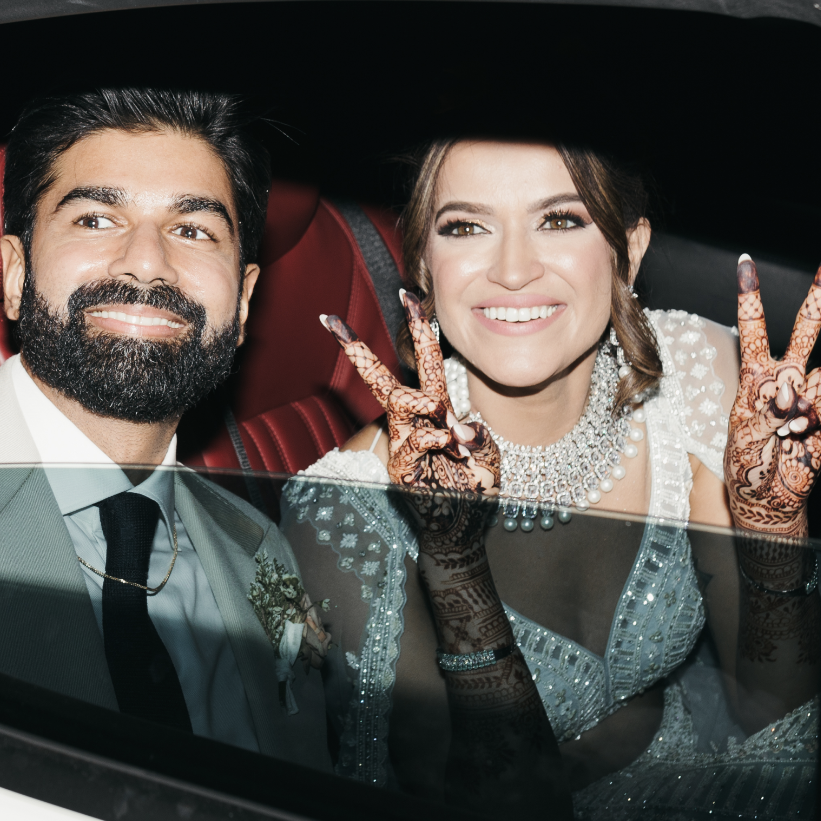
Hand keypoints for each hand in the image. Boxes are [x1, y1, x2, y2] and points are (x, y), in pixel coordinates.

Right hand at [323, 292, 500, 552]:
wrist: (466, 527)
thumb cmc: (476, 486)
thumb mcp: (489, 453)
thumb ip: (478, 435)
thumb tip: (457, 426)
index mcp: (437, 409)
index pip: (425, 361)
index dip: (418, 327)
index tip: (408, 294)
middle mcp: (415, 422)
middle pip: (382, 379)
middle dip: (356, 349)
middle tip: (331, 320)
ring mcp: (404, 445)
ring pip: (396, 403)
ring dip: (419, 402)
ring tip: (440, 415)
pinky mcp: (400, 469)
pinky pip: (413, 439)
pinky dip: (435, 439)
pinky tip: (451, 447)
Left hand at [727, 250, 820, 537]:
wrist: (766, 496)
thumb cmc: (746, 465)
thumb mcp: (741, 435)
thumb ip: (765, 410)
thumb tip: (792, 394)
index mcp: (756, 375)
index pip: (753, 327)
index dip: (750, 295)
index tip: (745, 262)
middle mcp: (786, 378)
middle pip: (806, 326)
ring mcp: (809, 396)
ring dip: (803, 401)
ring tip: (784, 430)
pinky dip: (815, 420)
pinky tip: (800, 437)